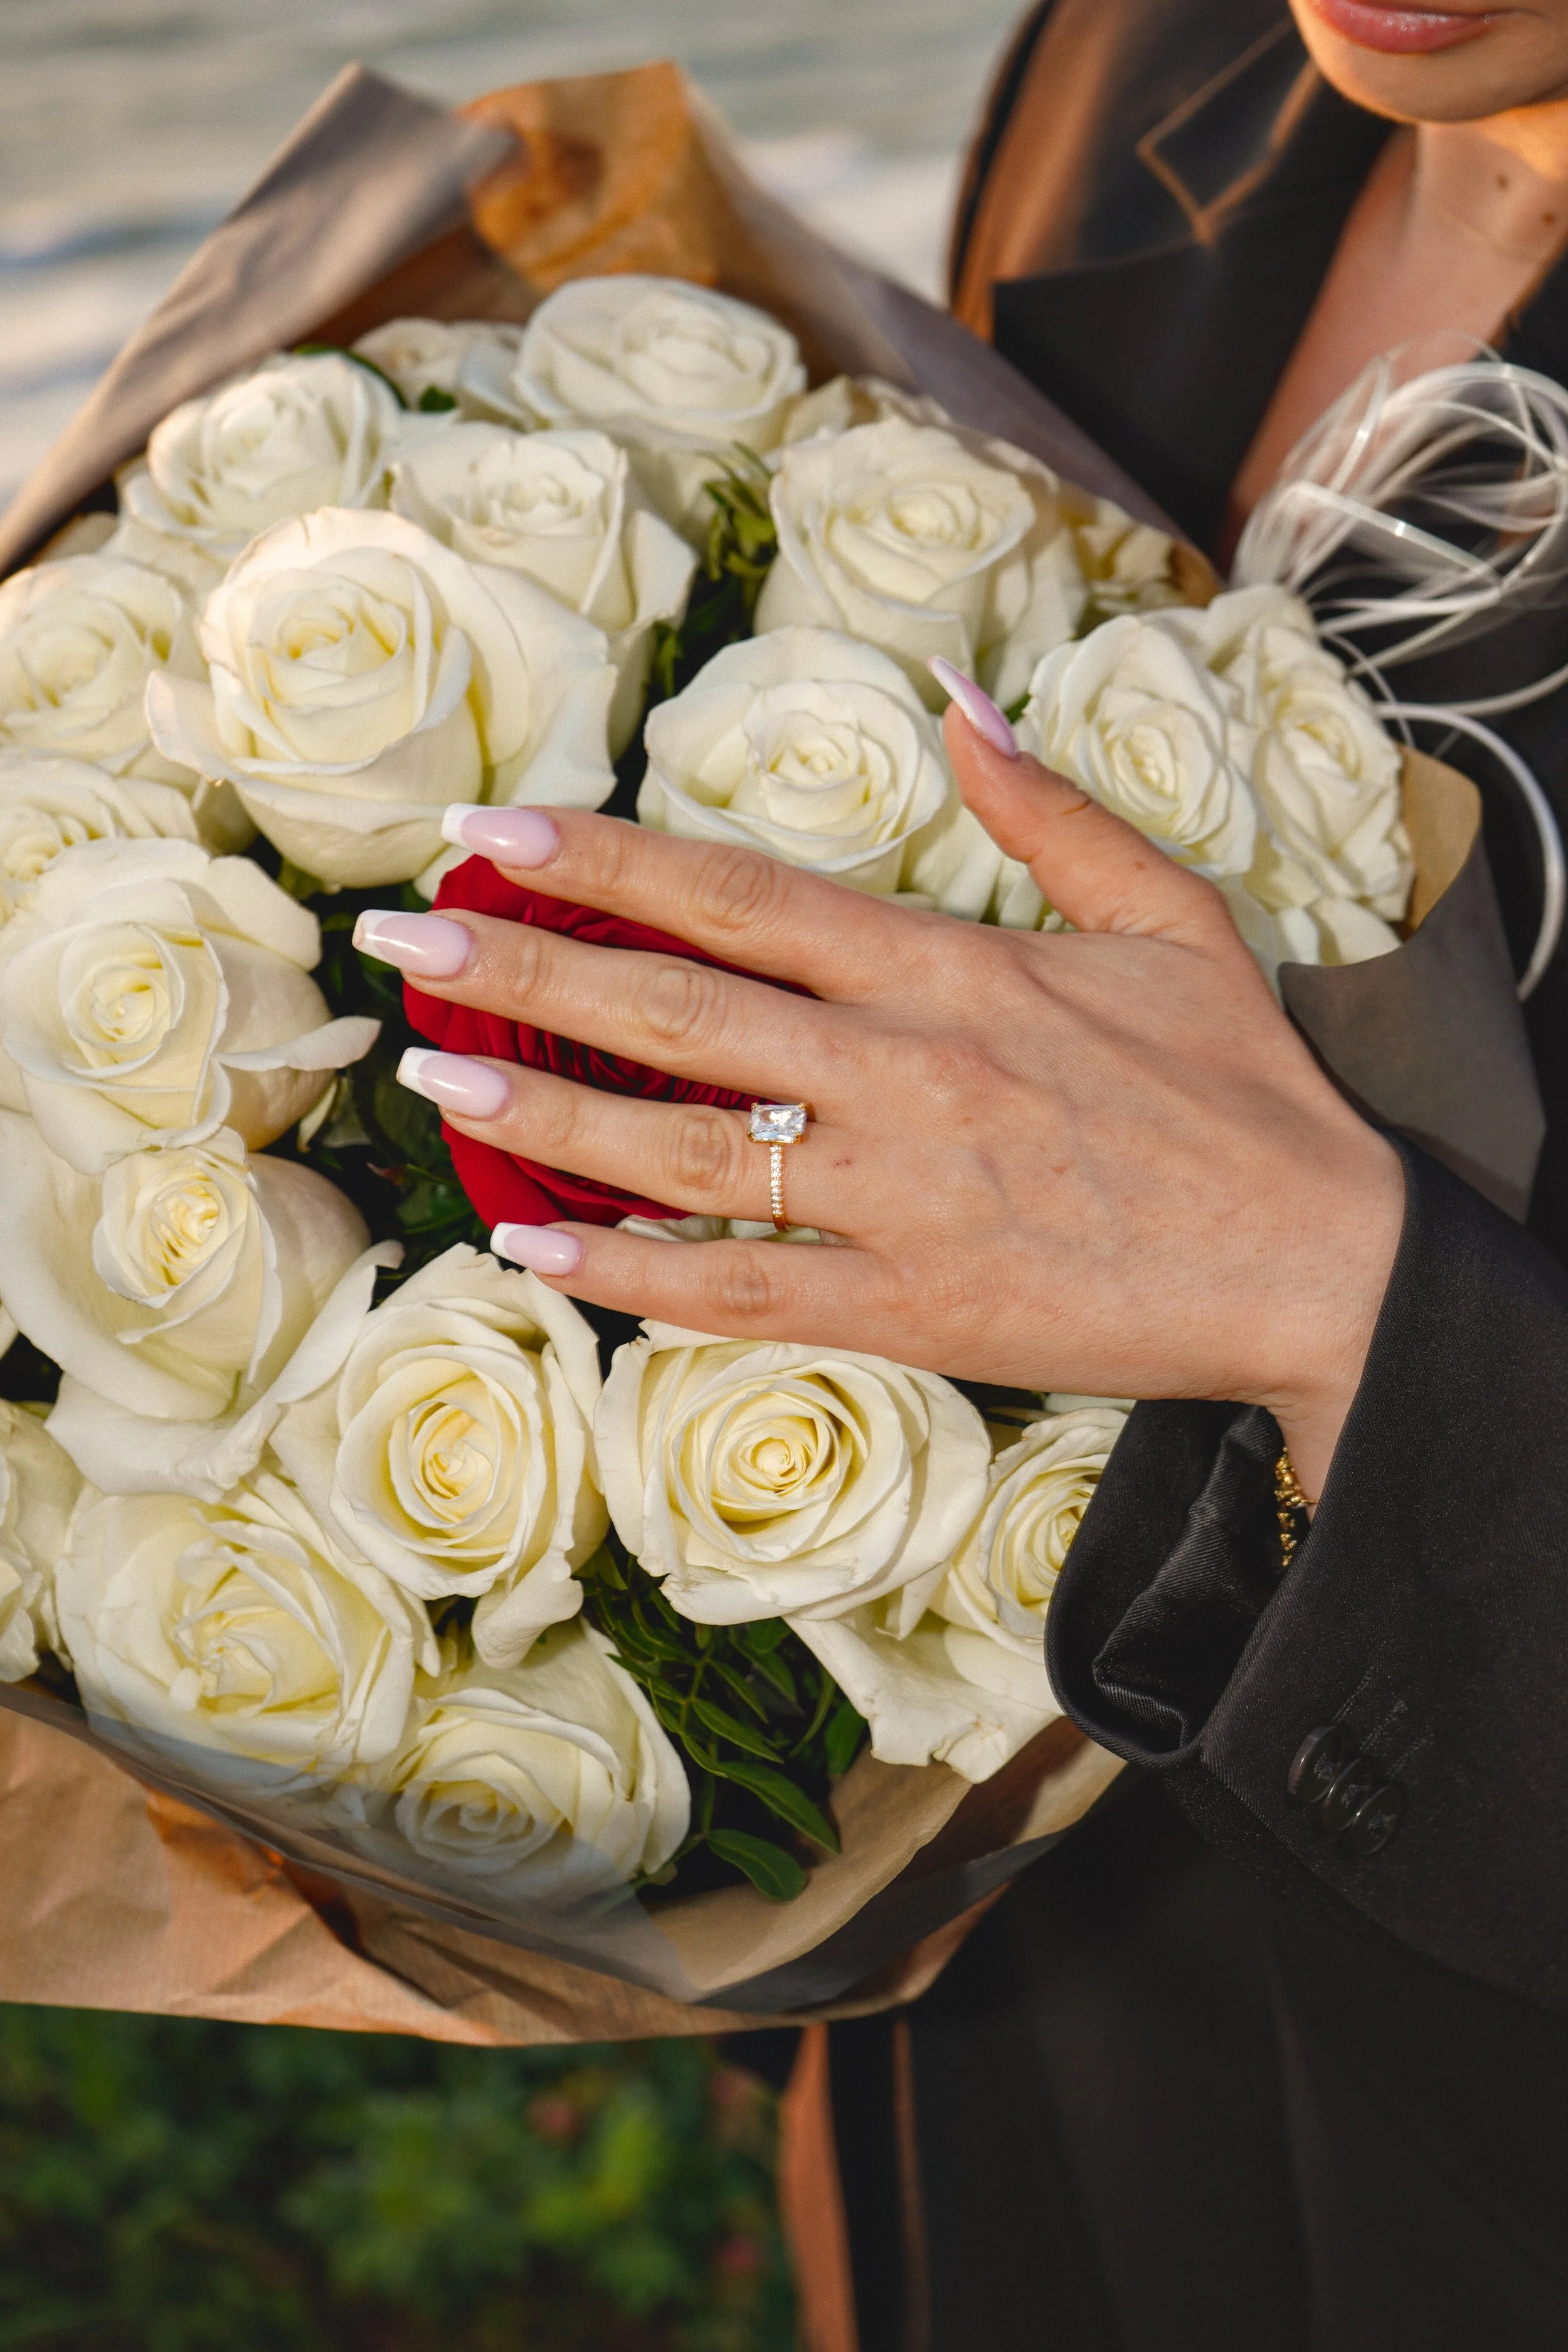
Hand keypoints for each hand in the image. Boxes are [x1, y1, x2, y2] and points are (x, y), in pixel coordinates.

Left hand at [355, 704, 1404, 1499]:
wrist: (1321, 1262)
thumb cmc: (1242, 1092)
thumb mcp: (1173, 918)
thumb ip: (1051, 814)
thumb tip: (961, 705)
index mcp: (951, 970)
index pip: (739, 896)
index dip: (603, 860)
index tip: (490, 834)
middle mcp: (904, 1072)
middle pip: (679, 1008)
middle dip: (529, 969)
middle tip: (408, 944)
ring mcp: (900, 1196)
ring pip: (685, 1148)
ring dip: (546, 1114)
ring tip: (433, 1085)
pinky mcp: (911, 1308)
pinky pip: (741, 1289)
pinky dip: (633, 1276)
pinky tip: (536, 1249)